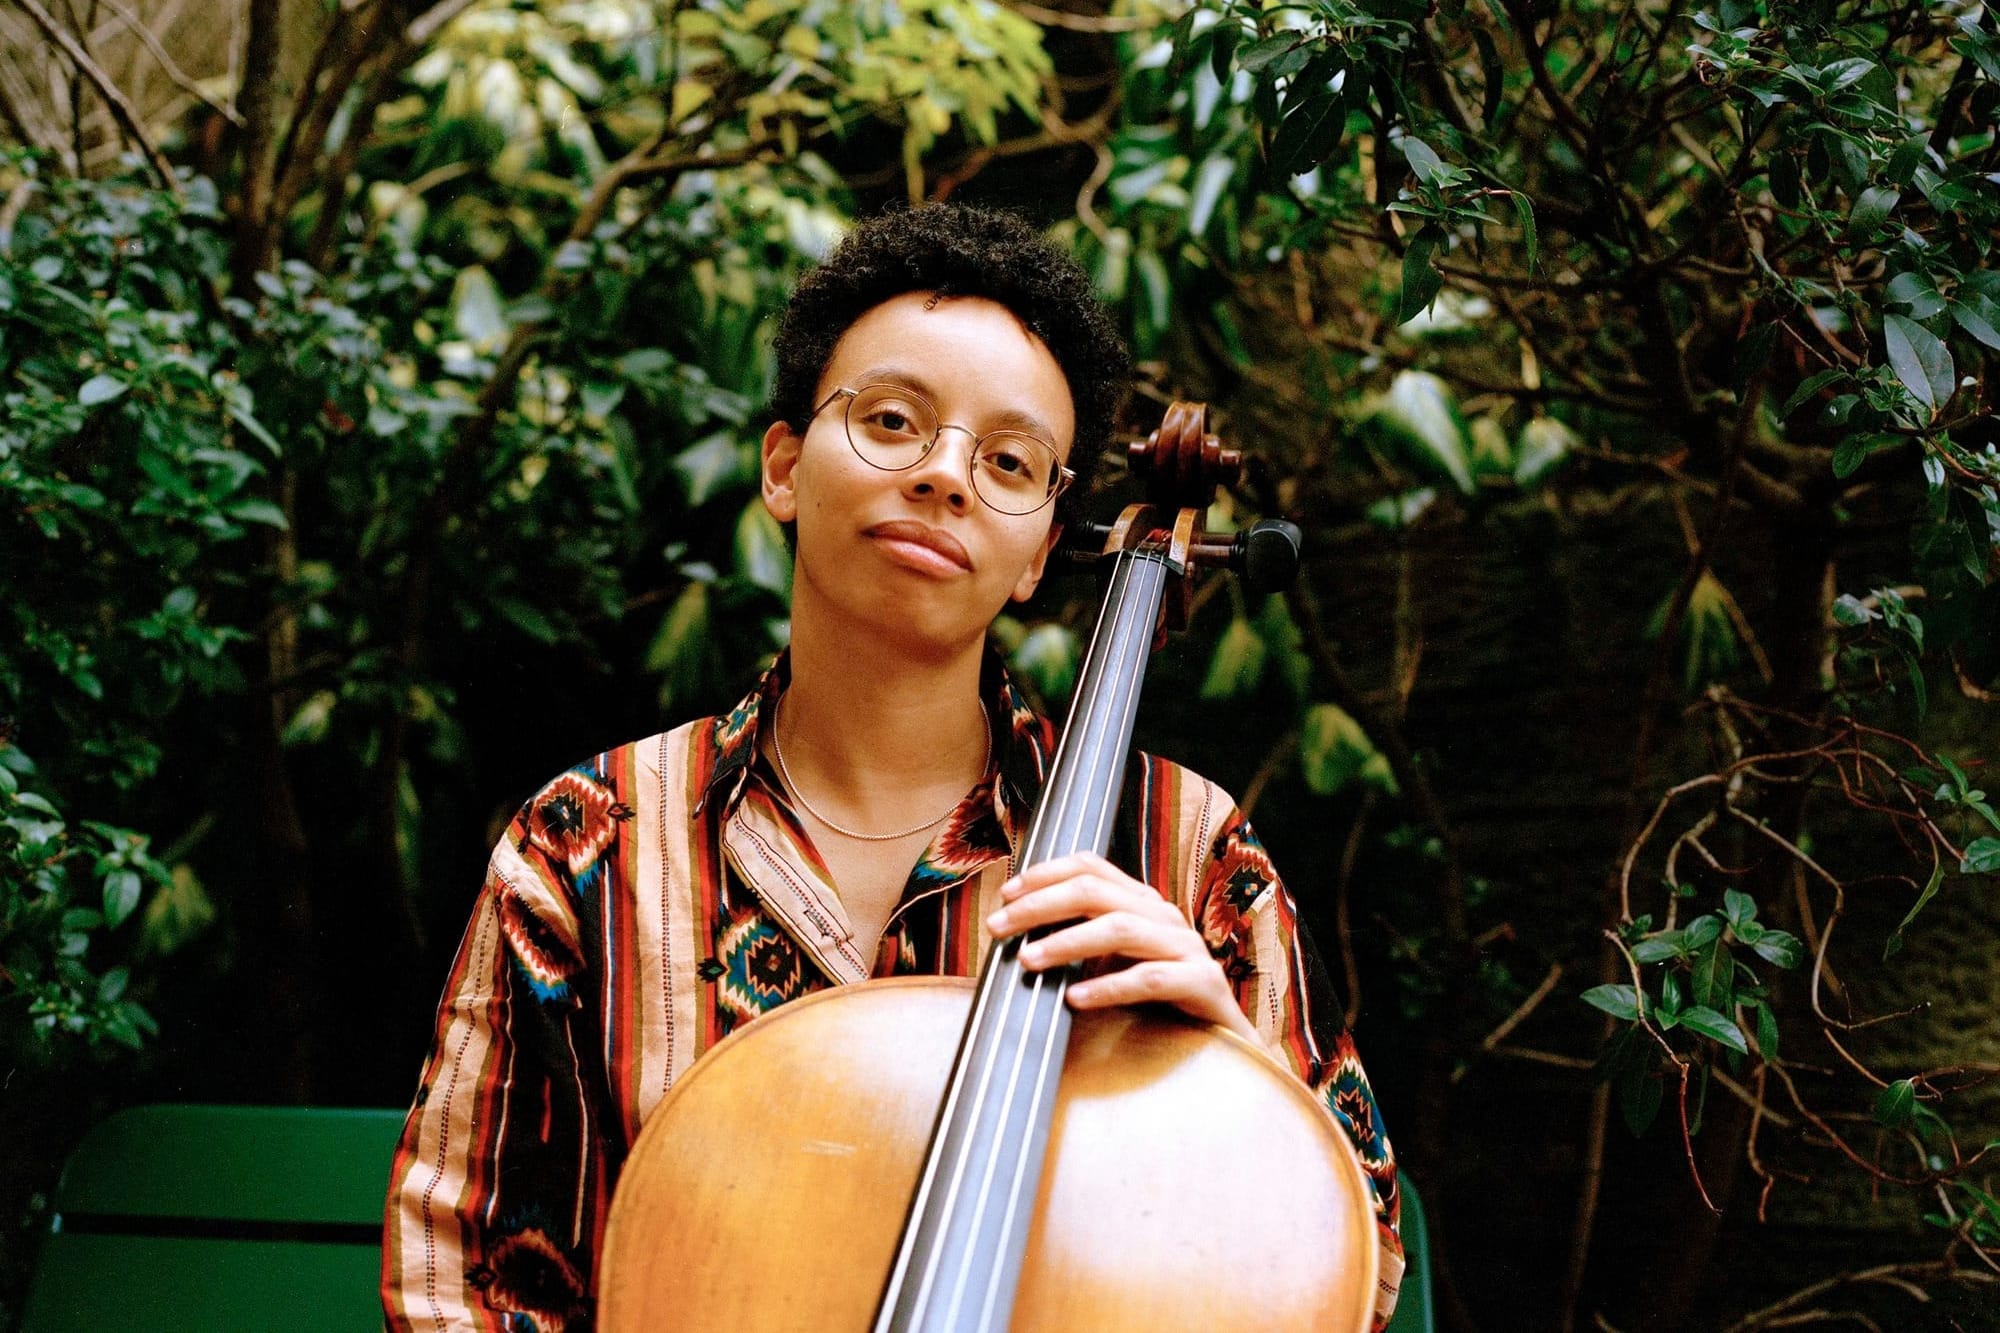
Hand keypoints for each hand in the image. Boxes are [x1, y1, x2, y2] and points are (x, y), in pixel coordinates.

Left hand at [985, 851, 1257, 1042]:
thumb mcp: (1116, 965)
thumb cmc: (1160, 1006)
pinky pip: (1150, 979)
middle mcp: (1164, 917)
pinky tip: (1074, 1000)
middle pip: (1095, 892)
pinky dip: (1108, 987)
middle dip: (1040, 906)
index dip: (1045, 873)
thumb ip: (1081, 945)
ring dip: (1066, 942)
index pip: (1091, 867)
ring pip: (1120, 929)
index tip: (1006, 894)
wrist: (1224, 1047)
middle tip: (999, 928)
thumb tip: (1016, 939)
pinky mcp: (1202, 984)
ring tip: (1027, 961)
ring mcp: (1186, 949)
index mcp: (1142, 904)